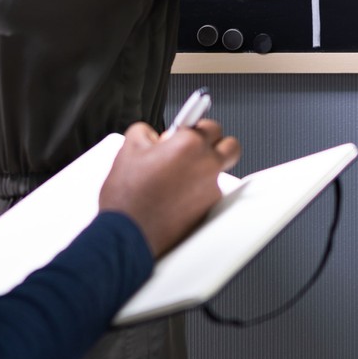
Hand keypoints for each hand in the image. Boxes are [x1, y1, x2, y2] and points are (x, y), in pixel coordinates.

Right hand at [97, 121, 240, 257]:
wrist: (127, 234)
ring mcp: (210, 190)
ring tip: (178, 176)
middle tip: (194, 149)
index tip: (191, 127)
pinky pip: (209, 194)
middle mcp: (207, 165)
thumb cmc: (127, 195)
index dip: (196, 127)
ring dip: (205, 169)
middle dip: (215, 144)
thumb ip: (146, 131)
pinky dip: (197, 192)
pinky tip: (175, 196)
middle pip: (230, 146)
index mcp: (190, 144)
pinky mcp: (207, 211)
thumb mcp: (128, 148)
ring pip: (219, 172)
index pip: (210, 124)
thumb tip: (155, 135)